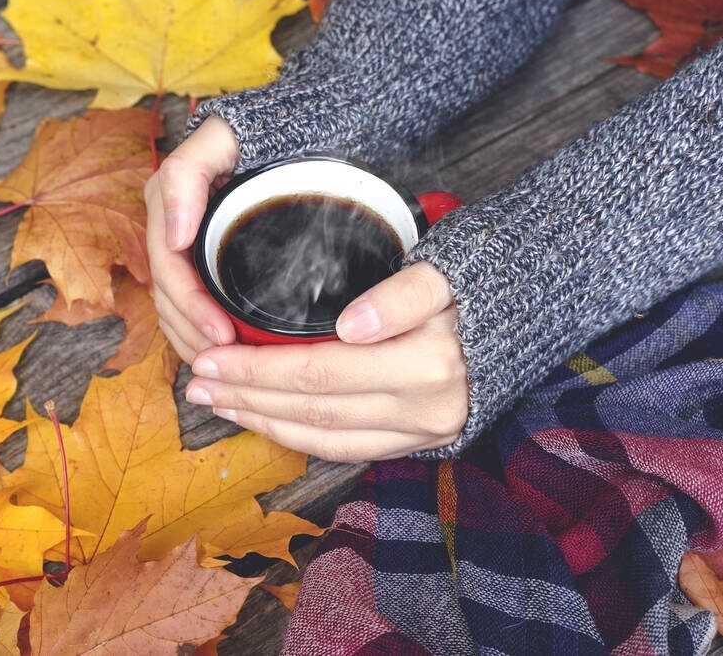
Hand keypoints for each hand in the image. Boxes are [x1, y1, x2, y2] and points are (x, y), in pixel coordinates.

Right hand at [145, 117, 239, 362]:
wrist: (293, 122)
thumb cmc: (262, 129)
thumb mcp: (220, 139)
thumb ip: (186, 174)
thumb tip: (173, 234)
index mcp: (168, 203)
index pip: (169, 270)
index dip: (191, 308)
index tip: (222, 334)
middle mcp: (169, 226)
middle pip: (167, 297)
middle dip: (192, 334)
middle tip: (227, 363)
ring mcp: (185, 244)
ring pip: (173, 308)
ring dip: (193, 341)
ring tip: (225, 368)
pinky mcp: (203, 257)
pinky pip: (188, 304)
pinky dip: (198, 333)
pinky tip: (220, 353)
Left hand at [184, 262, 468, 461]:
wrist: (524, 314)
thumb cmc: (475, 284)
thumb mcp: (446, 271)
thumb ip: (402, 294)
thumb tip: (351, 326)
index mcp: (428, 364)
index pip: (319, 372)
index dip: (258, 370)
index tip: (211, 358)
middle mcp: (426, 410)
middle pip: (314, 409)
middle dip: (248, 398)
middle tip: (198, 383)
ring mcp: (424, 433)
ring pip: (325, 438)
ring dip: (264, 423)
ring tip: (219, 404)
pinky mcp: (420, 443)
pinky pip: (347, 450)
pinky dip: (299, 439)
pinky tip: (266, 421)